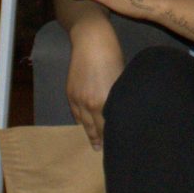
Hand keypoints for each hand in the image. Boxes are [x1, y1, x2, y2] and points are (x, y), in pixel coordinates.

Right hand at [66, 18, 123, 149]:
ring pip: (83, 123)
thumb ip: (120, 97)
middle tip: (106, 152)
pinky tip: (85, 127)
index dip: (113, 137)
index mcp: (105, 101)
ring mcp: (77, 99)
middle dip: (101, 141)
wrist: (91, 40)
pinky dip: (80, 122)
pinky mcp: (70, 93)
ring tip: (96, 145)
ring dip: (90, 134)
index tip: (118, 146)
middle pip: (95, 129)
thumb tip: (123, 110)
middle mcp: (89, 104)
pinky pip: (75, 113)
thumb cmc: (113, 56)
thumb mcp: (122, 79)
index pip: (109, 127)